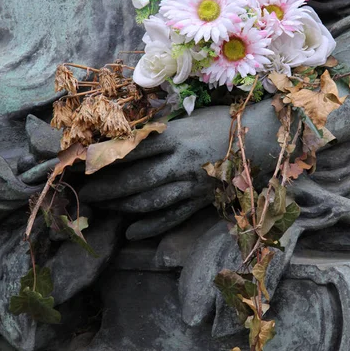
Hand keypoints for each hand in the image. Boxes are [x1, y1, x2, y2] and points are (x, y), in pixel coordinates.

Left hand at [79, 102, 279, 238]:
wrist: (263, 139)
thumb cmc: (224, 122)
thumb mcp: (191, 118)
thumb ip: (162, 131)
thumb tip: (131, 139)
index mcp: (179, 137)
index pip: (135, 149)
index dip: (108, 157)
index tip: (86, 163)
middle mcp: (183, 162)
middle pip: (139, 178)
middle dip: (109, 187)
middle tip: (87, 193)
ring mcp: (194, 184)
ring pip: (153, 201)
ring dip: (124, 206)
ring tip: (104, 208)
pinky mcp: (203, 199)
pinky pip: (175, 216)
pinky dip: (152, 226)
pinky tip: (133, 231)